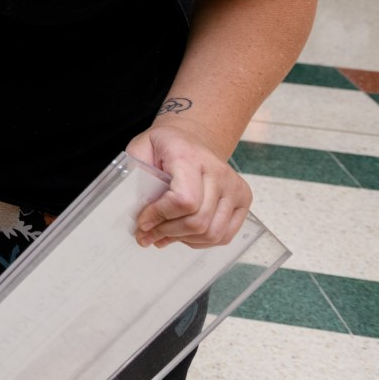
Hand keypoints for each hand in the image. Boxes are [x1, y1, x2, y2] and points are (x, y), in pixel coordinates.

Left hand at [124, 124, 251, 249]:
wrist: (191, 138)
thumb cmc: (164, 145)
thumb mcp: (140, 149)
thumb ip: (135, 176)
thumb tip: (135, 209)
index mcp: (190, 157)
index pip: (184, 200)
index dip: (161, 216)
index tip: (142, 221)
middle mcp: (218, 172)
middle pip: (198, 221)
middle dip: (167, 232)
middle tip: (146, 235)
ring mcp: (235, 187)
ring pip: (212, 233)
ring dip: (183, 240)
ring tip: (162, 236)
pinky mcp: (243, 199)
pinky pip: (224, 235)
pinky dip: (201, 241)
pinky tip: (182, 235)